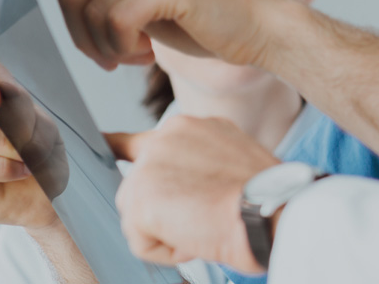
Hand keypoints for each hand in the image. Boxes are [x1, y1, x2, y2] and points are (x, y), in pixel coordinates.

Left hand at [6, 0, 294, 70]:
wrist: (262, 30)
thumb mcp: (143, 5)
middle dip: (82, 36)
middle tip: (111, 57)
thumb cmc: (207, 20)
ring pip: (89, 11)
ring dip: (104, 48)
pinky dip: (122, 49)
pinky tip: (144, 56)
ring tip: (132, 57)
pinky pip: (115, 22)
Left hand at [106, 116, 280, 272]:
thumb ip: (199, 163)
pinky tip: (196, 240)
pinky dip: (167, 252)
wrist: (272, 210)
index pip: (142, 139)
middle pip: (141, 186)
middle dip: (165, 209)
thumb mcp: (233, 161)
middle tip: (204, 217)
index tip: (106, 144)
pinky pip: (141, 242)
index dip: (121, 148)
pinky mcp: (138, 199)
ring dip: (168, 231)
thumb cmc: (268, 196)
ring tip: (206, 227)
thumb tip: (184, 190)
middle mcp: (165, 137)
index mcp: (189, 127)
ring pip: (138, 216)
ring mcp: (148, 166)